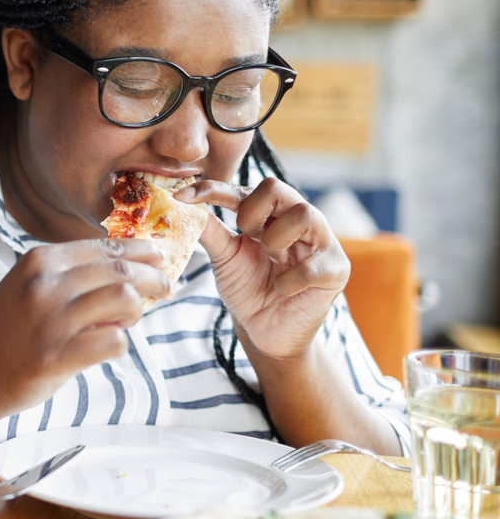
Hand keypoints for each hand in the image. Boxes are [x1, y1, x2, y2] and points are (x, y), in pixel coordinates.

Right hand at [0, 239, 171, 420]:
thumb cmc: (9, 328)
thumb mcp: (28, 283)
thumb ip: (69, 272)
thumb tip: (129, 262)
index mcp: (40, 260)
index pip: (106, 246)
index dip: (142, 251)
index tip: (160, 258)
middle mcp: (45, 285)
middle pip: (122, 270)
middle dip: (154, 278)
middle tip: (166, 288)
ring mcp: (51, 320)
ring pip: (125, 300)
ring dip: (137, 310)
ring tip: (129, 319)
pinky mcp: (57, 356)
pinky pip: (114, 341)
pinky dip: (120, 342)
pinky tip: (108, 345)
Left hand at [176, 178, 348, 360]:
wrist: (265, 332)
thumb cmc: (249, 290)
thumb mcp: (225, 258)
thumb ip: (210, 230)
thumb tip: (184, 203)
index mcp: (272, 214)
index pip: (243, 190)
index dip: (212, 190)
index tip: (181, 197)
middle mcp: (299, 220)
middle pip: (276, 186)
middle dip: (251, 214)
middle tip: (246, 238)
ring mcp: (323, 242)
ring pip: (304, 214)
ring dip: (275, 242)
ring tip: (272, 262)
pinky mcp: (336, 269)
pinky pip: (311, 266)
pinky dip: (287, 282)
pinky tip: (282, 289)